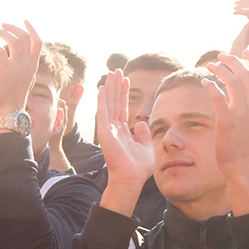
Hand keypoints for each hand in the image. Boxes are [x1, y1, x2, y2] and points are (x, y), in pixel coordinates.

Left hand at [0, 22, 44, 119]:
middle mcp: (27, 64)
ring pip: (13, 41)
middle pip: (24, 38)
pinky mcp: (6, 69)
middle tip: (3, 25)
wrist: (9, 110)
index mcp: (33, 65)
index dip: (32, 29)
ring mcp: (17, 66)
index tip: (25, 21)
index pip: (38, 42)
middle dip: (14, 28)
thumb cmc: (14, 96)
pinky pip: (0, 50)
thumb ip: (22, 65)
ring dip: (3, 33)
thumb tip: (13, 55)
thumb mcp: (24, 79)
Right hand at [96, 70, 153, 214]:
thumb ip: (144, 135)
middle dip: (116, 86)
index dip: (124, 93)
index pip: (123, 107)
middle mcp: (114, 128)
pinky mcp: (105, 132)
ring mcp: (108, 129)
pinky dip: (102, 100)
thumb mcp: (146, 147)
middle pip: (115, 102)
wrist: (131, 178)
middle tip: (117, 71)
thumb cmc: (139, 168)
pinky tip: (102, 88)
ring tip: (112, 73)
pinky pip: (103, 112)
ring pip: (109, 103)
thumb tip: (142, 123)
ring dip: (110, 88)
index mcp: (124, 131)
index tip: (126, 79)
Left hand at [203, 52, 248, 212]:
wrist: (241, 164)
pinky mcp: (227, 121)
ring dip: (219, 69)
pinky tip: (204, 82)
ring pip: (232, 81)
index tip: (247, 52)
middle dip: (232, 60)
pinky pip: (218, 97)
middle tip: (220, 56)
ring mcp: (242, 113)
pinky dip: (210, 85)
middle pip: (246, 72)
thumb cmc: (247, 141)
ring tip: (209, 66)